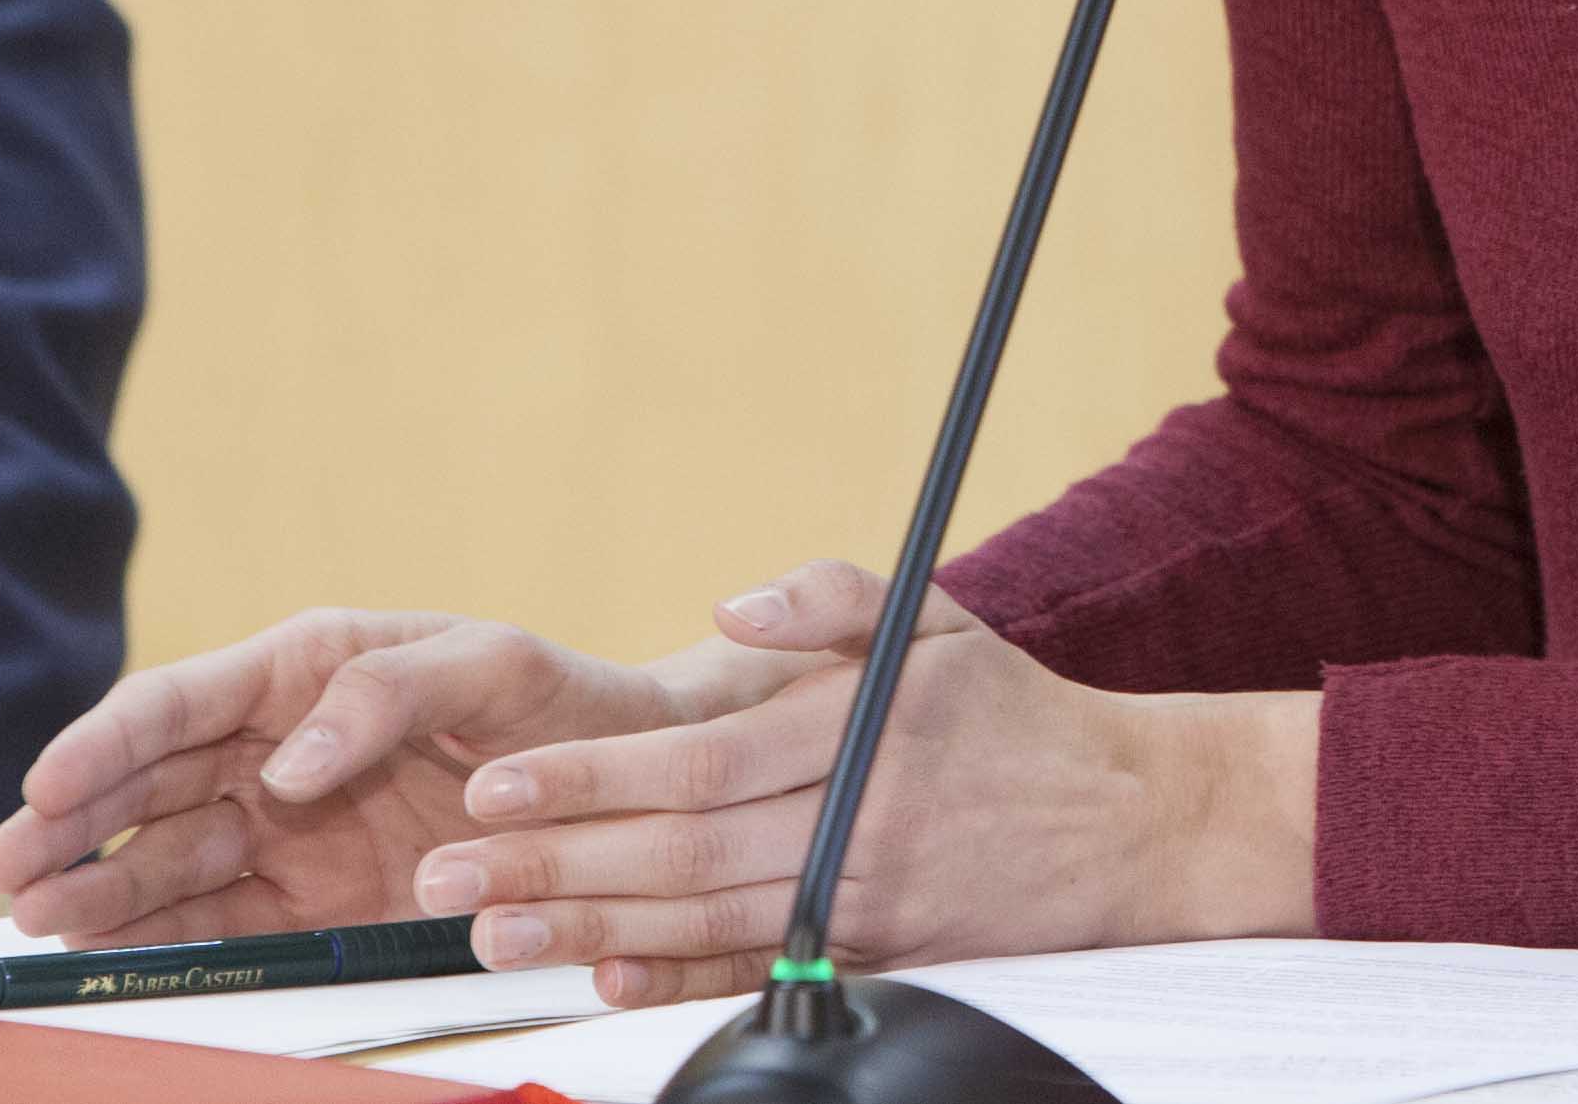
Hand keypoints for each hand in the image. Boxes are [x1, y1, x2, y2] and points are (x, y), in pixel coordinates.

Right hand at [0, 605, 820, 944]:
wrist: (620, 784)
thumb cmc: (557, 701)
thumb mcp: (491, 665)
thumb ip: (388, 690)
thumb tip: (289, 759)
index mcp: (306, 667)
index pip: (182, 700)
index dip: (106, 740)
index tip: (46, 780)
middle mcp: (277, 747)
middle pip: (147, 783)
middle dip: (70, 820)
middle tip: (7, 865)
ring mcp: (284, 829)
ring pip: (164, 857)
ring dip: (96, 886)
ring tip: (36, 915)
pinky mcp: (308, 901)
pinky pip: (216, 922)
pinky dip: (156, 939)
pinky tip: (104, 953)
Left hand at [409, 559, 1317, 1008]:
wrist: (1132, 824)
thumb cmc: (1014, 711)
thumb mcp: (938, 616)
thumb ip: (828, 596)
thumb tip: (727, 608)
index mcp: (861, 730)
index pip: (700, 761)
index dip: (590, 777)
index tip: (494, 784)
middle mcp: (856, 824)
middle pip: (679, 852)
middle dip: (551, 864)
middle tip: (445, 876)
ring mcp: (863, 903)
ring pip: (701, 920)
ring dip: (584, 928)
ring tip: (486, 932)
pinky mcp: (871, 957)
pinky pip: (751, 973)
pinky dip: (669, 980)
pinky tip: (597, 980)